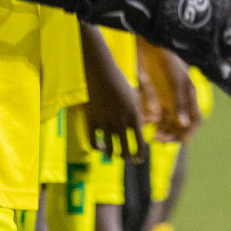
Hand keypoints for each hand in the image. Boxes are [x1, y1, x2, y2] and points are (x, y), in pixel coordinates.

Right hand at [81, 30, 145, 161]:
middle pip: (125, 150)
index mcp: (134, 116)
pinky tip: (100, 146)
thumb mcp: (132, 97)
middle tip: (124, 156)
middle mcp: (121, 122)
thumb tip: (138, 132)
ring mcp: (105, 122)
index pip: (139, 143)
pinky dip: (97, 148)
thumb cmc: (119, 83)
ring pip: (109, 150)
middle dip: (125, 156)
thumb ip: (136, 114)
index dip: (140, 154)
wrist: (102, 71)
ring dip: (111, 154)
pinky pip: (93, 142)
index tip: (138, 159)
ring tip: (112, 155)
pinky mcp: (91, 120)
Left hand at [139, 43, 200, 141]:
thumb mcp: (177, 82)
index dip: (189, 132)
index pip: (194, 120)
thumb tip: (185, 125)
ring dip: (160, 130)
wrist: (150, 44)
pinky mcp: (150, 95)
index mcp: (188, 96)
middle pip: (178, 124)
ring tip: (152, 136)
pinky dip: (148, 119)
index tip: (181, 142)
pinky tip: (143, 121)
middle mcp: (177, 100)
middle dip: (171, 134)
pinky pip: (150, 113)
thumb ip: (180, 103)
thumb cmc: (169, 60)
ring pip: (163, 122)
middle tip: (161, 140)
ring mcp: (163, 98)